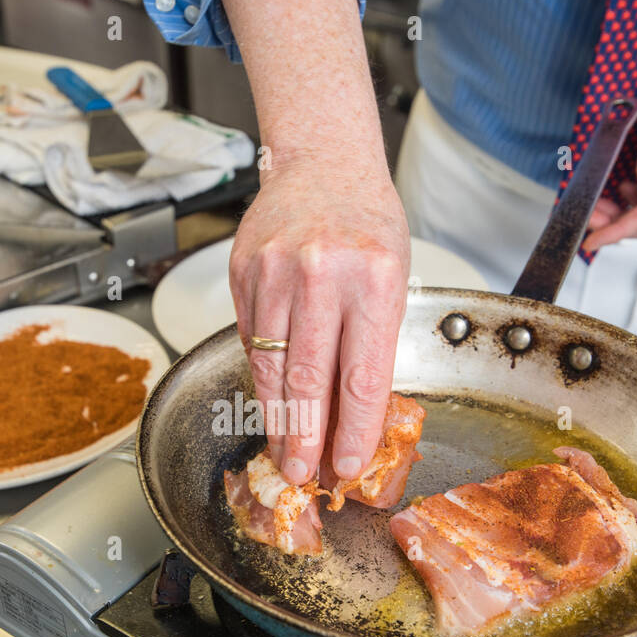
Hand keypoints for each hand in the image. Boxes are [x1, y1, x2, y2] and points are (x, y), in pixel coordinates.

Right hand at [229, 154, 409, 485]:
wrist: (323, 162)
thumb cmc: (368, 223)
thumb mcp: (392, 277)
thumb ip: (371, 343)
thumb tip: (351, 420)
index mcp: (376, 278)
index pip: (362, 376)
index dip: (353, 431)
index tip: (347, 466)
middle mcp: (324, 274)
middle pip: (309, 379)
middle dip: (305, 437)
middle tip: (302, 474)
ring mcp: (277, 271)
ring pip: (271, 365)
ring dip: (277, 418)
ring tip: (282, 451)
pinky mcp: (244, 271)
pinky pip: (252, 339)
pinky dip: (263, 375)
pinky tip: (272, 398)